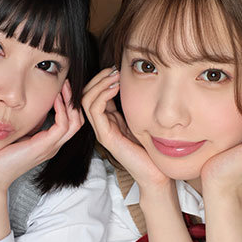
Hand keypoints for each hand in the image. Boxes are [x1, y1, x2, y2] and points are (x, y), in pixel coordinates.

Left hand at [0, 80, 83, 190]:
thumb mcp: (16, 134)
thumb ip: (26, 123)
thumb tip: (27, 106)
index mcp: (48, 143)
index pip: (69, 122)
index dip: (68, 104)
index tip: (61, 87)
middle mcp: (53, 146)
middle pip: (77, 121)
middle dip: (73, 101)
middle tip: (67, 83)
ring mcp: (51, 147)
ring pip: (75, 123)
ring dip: (71, 103)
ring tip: (64, 87)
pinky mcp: (45, 147)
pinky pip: (63, 125)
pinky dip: (62, 110)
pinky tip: (54, 98)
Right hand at [82, 68, 169, 189]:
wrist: (155, 173)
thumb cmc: (151, 147)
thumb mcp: (141, 118)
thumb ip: (134, 104)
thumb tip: (134, 80)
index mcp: (109, 119)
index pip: (93, 94)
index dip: (100, 78)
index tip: (115, 68)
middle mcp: (102, 124)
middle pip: (86, 95)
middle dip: (97, 78)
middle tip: (113, 68)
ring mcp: (102, 131)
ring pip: (87, 100)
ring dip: (99, 84)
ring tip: (114, 75)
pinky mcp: (106, 137)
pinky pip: (95, 110)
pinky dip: (102, 95)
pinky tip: (115, 88)